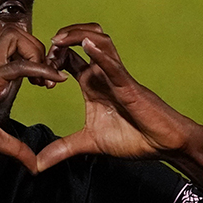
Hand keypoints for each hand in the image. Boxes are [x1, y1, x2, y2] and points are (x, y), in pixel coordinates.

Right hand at [0, 27, 65, 177]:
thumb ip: (16, 147)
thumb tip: (34, 165)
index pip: (15, 49)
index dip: (36, 58)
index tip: (48, 83)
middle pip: (16, 33)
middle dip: (39, 47)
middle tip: (49, 75)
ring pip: (15, 37)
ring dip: (38, 52)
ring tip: (48, 78)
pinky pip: (16, 66)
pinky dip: (39, 68)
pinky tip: (52, 79)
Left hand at [38, 24, 202, 188]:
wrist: (164, 145)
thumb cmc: (134, 138)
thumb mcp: (89, 144)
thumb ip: (62, 150)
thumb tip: (38, 165)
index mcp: (92, 83)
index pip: (69, 57)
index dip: (51, 57)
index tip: (38, 74)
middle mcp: (104, 74)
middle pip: (84, 37)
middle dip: (63, 37)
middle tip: (47, 51)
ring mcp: (117, 77)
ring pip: (100, 41)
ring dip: (77, 36)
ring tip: (59, 41)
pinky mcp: (129, 86)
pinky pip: (114, 65)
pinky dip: (100, 53)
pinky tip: (86, 45)